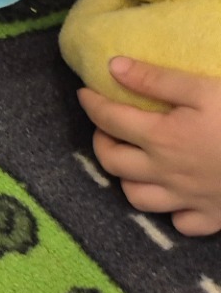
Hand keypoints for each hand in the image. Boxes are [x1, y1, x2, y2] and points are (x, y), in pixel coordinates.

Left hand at [79, 56, 220, 236]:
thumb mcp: (204, 89)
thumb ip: (156, 80)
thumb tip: (112, 67)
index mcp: (160, 138)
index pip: (109, 119)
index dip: (92, 104)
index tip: (85, 93)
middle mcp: (165, 173)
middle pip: (113, 163)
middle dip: (101, 142)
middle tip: (108, 127)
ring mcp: (188, 199)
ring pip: (138, 198)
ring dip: (128, 180)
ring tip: (134, 160)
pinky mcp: (213, 218)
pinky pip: (179, 224)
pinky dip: (171, 213)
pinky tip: (174, 197)